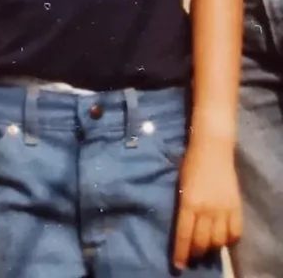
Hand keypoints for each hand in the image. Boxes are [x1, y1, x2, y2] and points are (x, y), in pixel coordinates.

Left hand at [173, 141, 241, 269]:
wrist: (212, 149)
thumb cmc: (190, 164)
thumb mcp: (180, 185)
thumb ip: (183, 206)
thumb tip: (184, 227)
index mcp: (188, 202)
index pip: (184, 235)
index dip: (181, 253)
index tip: (178, 266)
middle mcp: (206, 209)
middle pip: (201, 241)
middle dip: (195, 254)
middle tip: (192, 259)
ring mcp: (223, 210)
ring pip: (218, 240)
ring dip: (211, 249)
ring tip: (206, 251)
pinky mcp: (236, 208)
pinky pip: (235, 233)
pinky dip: (229, 240)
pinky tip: (223, 240)